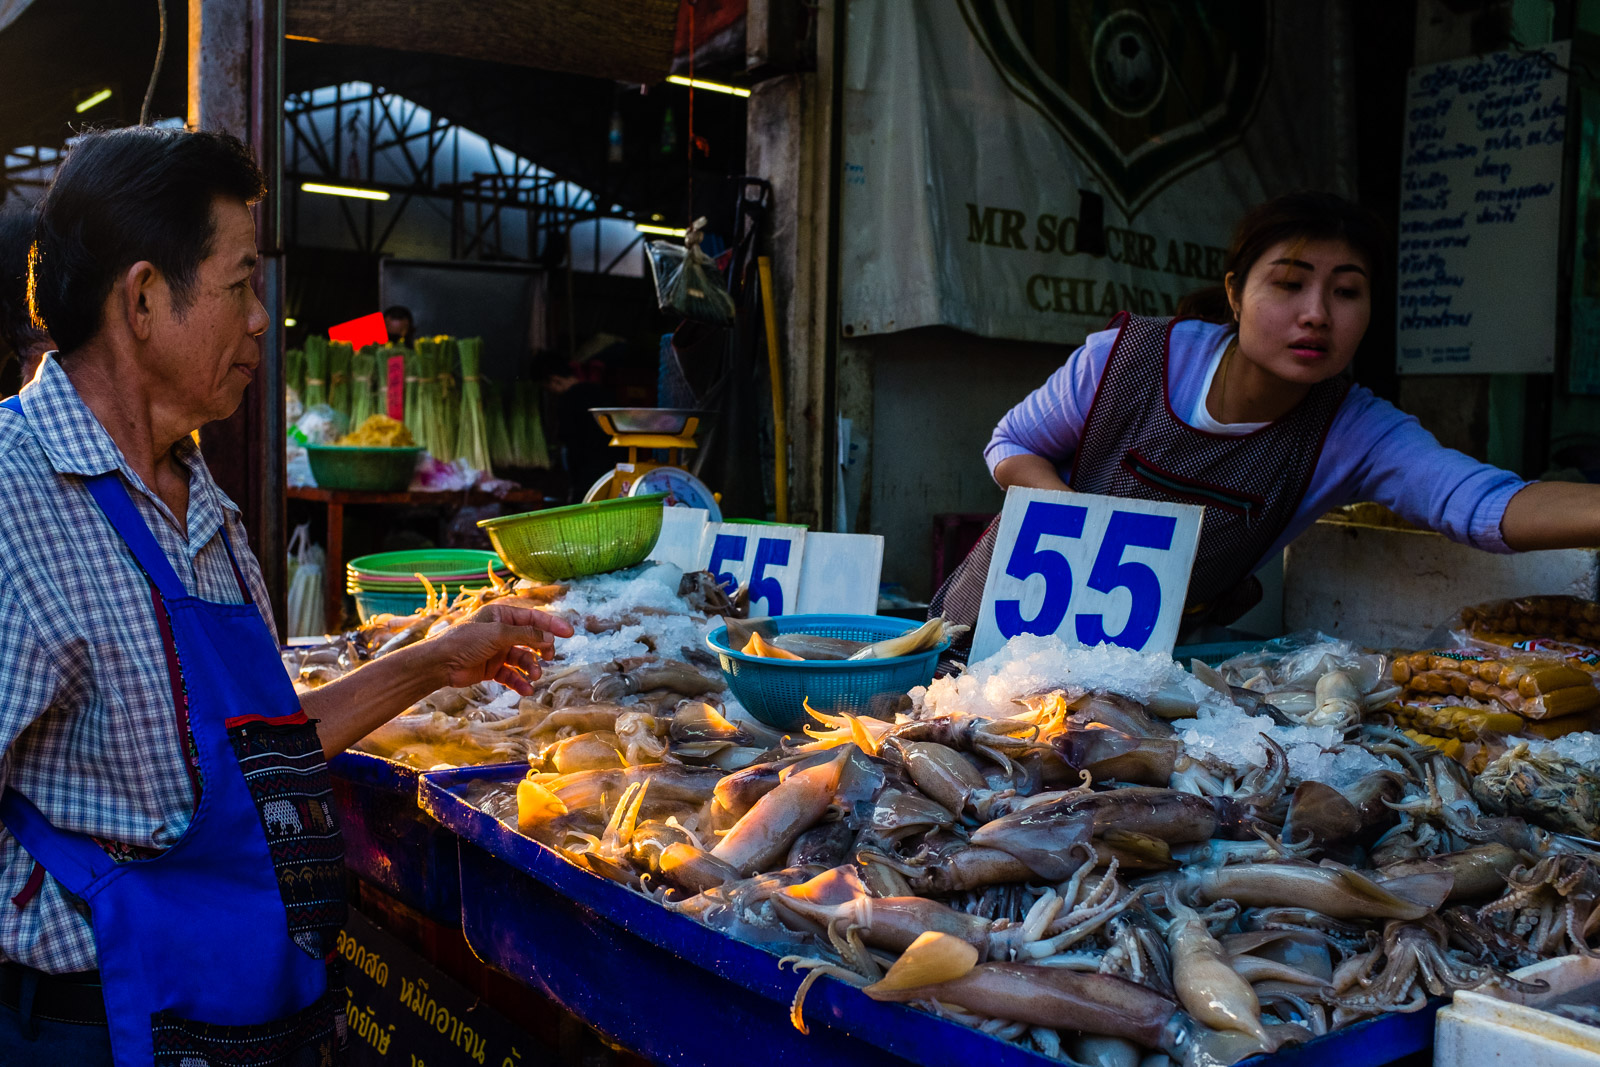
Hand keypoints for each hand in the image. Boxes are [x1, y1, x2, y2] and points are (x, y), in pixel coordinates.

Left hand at [423, 600, 574, 694]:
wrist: (440, 664)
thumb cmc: (465, 641)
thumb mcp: (499, 634)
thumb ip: (526, 635)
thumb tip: (550, 637)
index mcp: (501, 616)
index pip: (533, 617)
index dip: (552, 624)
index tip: (570, 633)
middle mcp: (501, 632)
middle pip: (531, 638)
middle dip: (542, 648)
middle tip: (549, 656)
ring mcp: (497, 650)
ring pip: (523, 658)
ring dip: (531, 667)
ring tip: (534, 675)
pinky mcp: (492, 668)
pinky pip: (512, 674)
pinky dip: (520, 682)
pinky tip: (526, 690)